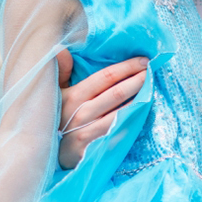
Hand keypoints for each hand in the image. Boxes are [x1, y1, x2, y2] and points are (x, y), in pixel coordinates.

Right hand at [56, 51, 147, 169]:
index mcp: (73, 95)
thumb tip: (61, 49)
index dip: (126, 67)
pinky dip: (131, 121)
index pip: (105, 77)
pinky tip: (143, 114)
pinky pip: (116, 131)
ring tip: (153, 89)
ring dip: (139, 100)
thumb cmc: (56, 118)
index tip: (144, 60)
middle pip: (116, 93)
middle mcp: (81, 112)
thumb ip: (60, 71)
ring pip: (120, 112)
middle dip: (138, 80)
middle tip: (153, 71)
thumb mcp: (53, 94)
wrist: (48, 152)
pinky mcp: (91, 147)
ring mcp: (86, 130)